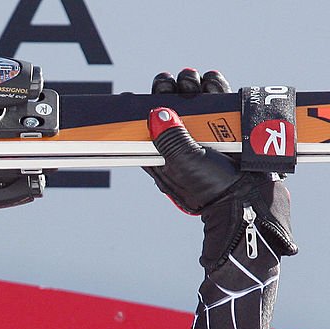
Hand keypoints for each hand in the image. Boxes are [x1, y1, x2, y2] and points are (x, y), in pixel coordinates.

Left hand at [145, 69, 295, 268]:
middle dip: (168, 91)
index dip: (139, 112)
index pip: (145, 130)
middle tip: (168, 81)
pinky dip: (214, 88)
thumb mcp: (185, 163)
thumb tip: (156, 113)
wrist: (251, 197)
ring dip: (191, 85)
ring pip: (194, 102)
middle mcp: (182, 143)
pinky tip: (210, 80)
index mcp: (163, 156)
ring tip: (190, 77)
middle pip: (170, 110)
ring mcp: (205, 134)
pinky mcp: (228, 127)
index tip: (130, 98)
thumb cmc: (212, 188)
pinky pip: (219, 102)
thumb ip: (171, 138)